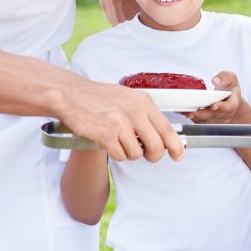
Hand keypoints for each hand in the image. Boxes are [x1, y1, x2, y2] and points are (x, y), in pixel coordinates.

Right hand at [58, 77, 183, 162]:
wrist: (72, 95)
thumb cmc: (99, 97)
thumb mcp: (129, 98)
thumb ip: (145, 114)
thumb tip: (162, 134)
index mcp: (144, 102)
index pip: (167, 128)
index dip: (176, 146)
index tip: (178, 154)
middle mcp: (135, 112)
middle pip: (156, 146)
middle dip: (153, 155)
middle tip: (148, 155)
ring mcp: (121, 124)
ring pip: (137, 154)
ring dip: (130, 153)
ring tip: (120, 141)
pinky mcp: (107, 135)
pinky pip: (121, 155)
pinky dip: (117, 154)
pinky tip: (110, 142)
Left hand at [185, 71, 240, 123]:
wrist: (230, 101)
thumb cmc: (229, 89)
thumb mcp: (231, 79)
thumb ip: (225, 77)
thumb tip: (216, 80)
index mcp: (232, 104)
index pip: (229, 107)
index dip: (221, 107)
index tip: (214, 105)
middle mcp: (224, 115)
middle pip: (213, 116)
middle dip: (201, 114)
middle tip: (192, 112)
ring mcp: (215, 120)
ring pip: (203, 120)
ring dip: (193, 116)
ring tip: (183, 111)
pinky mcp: (206, 122)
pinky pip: (197, 121)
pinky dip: (189, 116)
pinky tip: (182, 111)